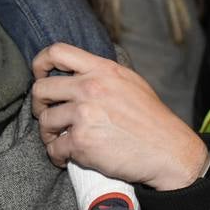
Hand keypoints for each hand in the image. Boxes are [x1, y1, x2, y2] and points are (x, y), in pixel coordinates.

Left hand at [30, 43, 208, 190]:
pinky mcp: (82, 142)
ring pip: (45, 121)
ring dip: (48, 134)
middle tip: (47, 116)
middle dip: (39, 105)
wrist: (169, 151)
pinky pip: (54, 148)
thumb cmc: (151, 119)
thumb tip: (74, 72)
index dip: (40, 63)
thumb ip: (101, 74)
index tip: (41, 77)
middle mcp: (90, 88)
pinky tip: (66, 158)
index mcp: (102, 70)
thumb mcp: (129, 82)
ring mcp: (84, 115)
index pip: (56, 51)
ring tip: (59, 141)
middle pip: (41, 89)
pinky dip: (57, 156)